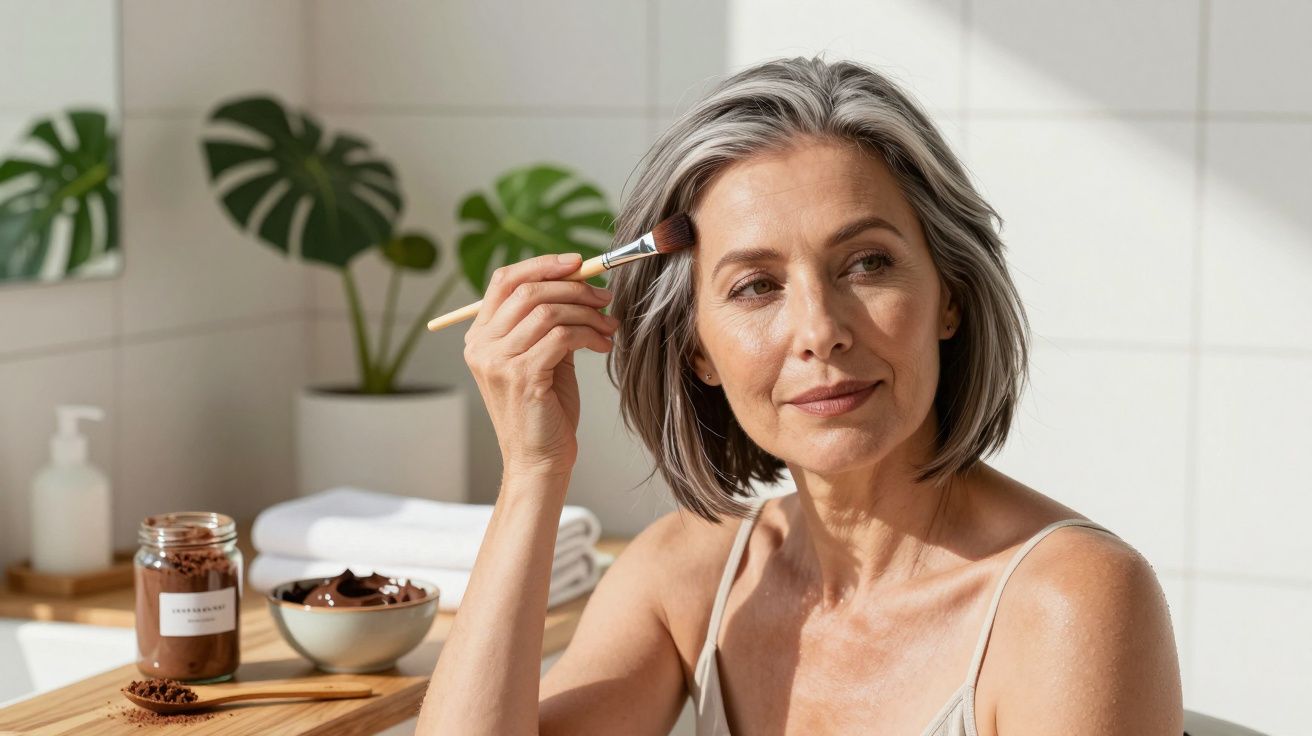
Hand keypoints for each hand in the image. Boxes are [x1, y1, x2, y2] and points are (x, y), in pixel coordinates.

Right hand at [462, 253, 616, 478]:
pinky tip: (602, 345)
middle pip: (529, 291)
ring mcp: (498, 361)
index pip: (505, 281)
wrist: (539, 459)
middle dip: (574, 288)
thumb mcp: (542, 357)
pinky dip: (588, 334)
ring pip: (547, 311)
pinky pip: (561, 336)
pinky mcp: (522, 376)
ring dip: (587, 313)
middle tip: (605, 297)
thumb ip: (549, 322)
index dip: (542, 265)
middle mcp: (482, 345)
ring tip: (609, 325)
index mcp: (480, 336)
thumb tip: (580, 284)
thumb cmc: (544, 410)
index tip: (577, 263)